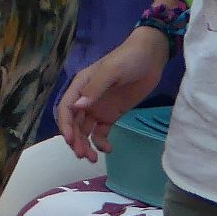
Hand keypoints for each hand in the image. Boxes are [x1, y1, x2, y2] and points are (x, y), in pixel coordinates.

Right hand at [57, 27, 171, 162]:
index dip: (65, 126)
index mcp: (80, 86)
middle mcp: (86, 99)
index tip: (70, 140)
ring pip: (85, 131)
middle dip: (75, 140)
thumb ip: (95, 89)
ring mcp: (98, 108)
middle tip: (84, 155)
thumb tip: (78, 107)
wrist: (151, 57)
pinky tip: (108, 149)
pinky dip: (101, 142)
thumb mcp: (111, 71)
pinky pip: (101, 132)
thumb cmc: (128, 59)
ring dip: (85, 144)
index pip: (66, 109)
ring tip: (92, 158)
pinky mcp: (111, 114)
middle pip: (74, 124)